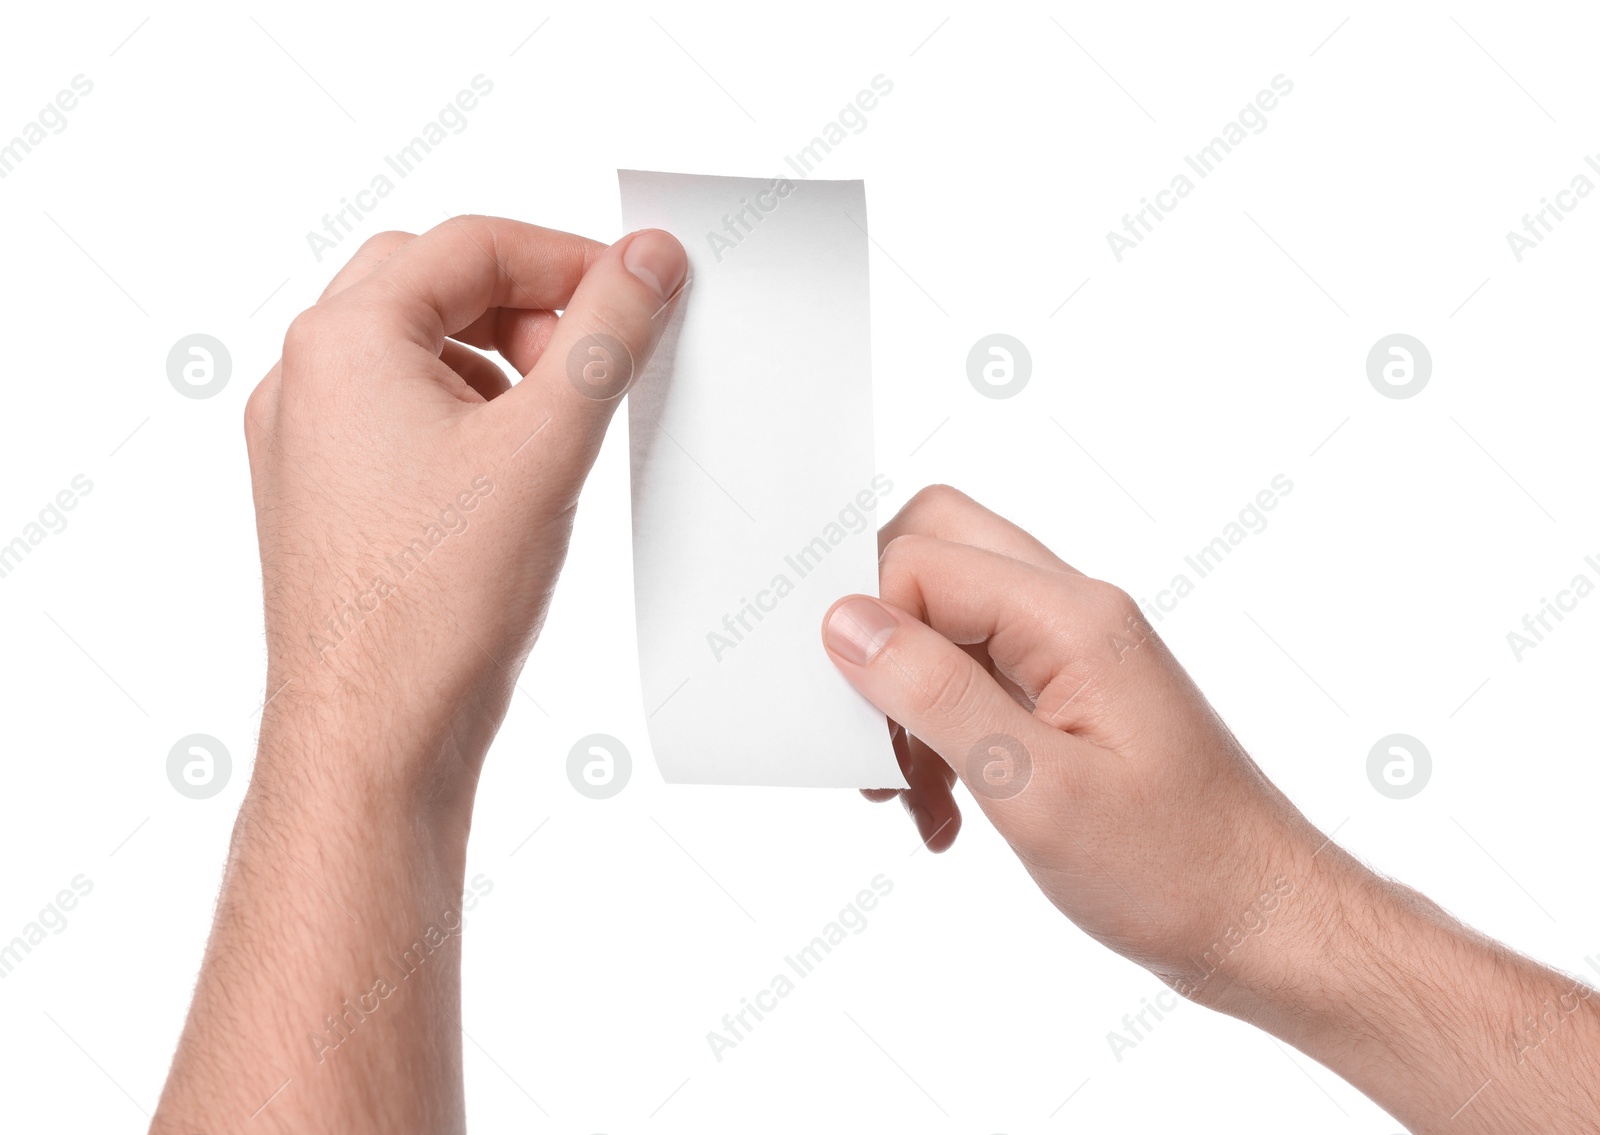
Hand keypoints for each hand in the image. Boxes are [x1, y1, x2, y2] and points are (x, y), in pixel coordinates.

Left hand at [244, 216, 685, 808]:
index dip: (570, 258)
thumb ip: (604, 336)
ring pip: (415, 350)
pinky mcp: (324, 495)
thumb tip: (646, 261)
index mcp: (343, 341)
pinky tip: (514, 472)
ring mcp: (305, 440)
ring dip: (497, 360)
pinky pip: (399, 414)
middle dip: (528, 304)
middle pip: (434, 284)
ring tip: (558, 421)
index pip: (472, 244)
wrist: (373, 737)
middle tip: (594, 355)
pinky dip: (465, 415)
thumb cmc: (436, 604)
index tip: (638, 291)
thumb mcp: (547, 448)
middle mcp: (305, 378)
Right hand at [822, 485, 1599, 1133]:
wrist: (1264, 922)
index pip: (922, 559)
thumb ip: (937, 695)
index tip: (849, 714)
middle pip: (937, 553)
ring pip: (948, 619)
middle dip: (878, 635)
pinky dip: (941, 732)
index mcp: (1072, 619)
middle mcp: (1074, 614)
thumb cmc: (1175, 868)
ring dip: (908, 697)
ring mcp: (1074, 651)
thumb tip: (847, 623)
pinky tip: (945, 807)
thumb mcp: (1034, 791)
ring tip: (909, 789)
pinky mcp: (1069, 694)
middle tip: (868, 722)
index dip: (865, 628)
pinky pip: (976, 676)